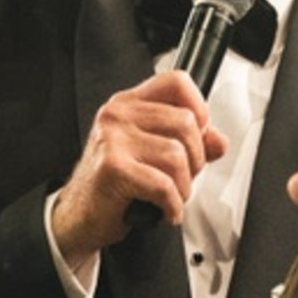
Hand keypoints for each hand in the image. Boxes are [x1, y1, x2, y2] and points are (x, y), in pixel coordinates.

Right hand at [51, 70, 227, 266]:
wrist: (78, 215)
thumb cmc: (113, 184)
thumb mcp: (153, 155)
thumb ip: (189, 143)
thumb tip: (219, 141)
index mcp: (129, 103)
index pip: (175, 81)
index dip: (198, 105)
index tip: (200, 131)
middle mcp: (118, 114)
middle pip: (186, 121)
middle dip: (196, 159)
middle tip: (183, 177)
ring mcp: (113, 138)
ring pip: (178, 155)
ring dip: (184, 187)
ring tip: (172, 196)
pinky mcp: (113, 167)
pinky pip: (163, 184)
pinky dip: (172, 205)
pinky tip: (166, 210)